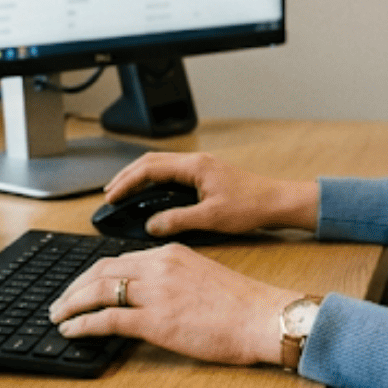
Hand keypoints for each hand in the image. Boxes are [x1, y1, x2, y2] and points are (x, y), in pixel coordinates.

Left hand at [49, 244, 298, 365]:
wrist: (261, 317)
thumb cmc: (240, 304)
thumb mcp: (201, 275)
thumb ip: (172, 277)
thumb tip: (149, 293)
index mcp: (170, 253)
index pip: (119, 259)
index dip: (93, 274)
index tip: (81, 286)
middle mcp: (159, 266)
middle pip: (101, 270)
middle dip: (74, 286)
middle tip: (60, 301)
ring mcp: (156, 293)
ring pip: (98, 290)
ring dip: (71, 304)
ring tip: (58, 316)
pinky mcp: (156, 321)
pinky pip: (108, 319)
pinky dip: (83, 324)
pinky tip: (72, 330)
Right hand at [102, 152, 318, 238]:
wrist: (278, 202)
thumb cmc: (251, 206)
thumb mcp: (212, 218)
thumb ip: (178, 220)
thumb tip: (151, 225)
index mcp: (194, 166)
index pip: (150, 168)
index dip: (126, 182)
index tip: (111, 197)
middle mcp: (195, 162)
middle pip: (151, 162)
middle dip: (127, 176)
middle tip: (109, 194)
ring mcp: (200, 167)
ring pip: (160, 166)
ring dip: (139, 177)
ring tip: (122, 192)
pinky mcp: (205, 176)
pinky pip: (171, 173)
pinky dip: (154, 182)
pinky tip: (149, 195)